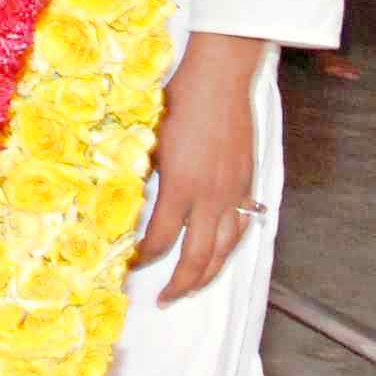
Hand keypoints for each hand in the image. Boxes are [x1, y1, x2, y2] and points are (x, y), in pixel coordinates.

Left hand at [131, 35, 261, 302]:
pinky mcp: (247, 182)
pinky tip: (219, 252)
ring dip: (209, 275)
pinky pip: (242, 227)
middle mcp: (211, 197)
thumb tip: (127, 202)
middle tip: (164, 299)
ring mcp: (234, 192)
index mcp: (180, 186)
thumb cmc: (179, 99)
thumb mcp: (149, 139)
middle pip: (198, 259)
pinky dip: (230, 247)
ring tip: (192, 288)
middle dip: (180, 285)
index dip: (144, 258)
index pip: (160, 240)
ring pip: (226, 249)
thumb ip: (142, 176)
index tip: (131, 266)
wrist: (219, 75)